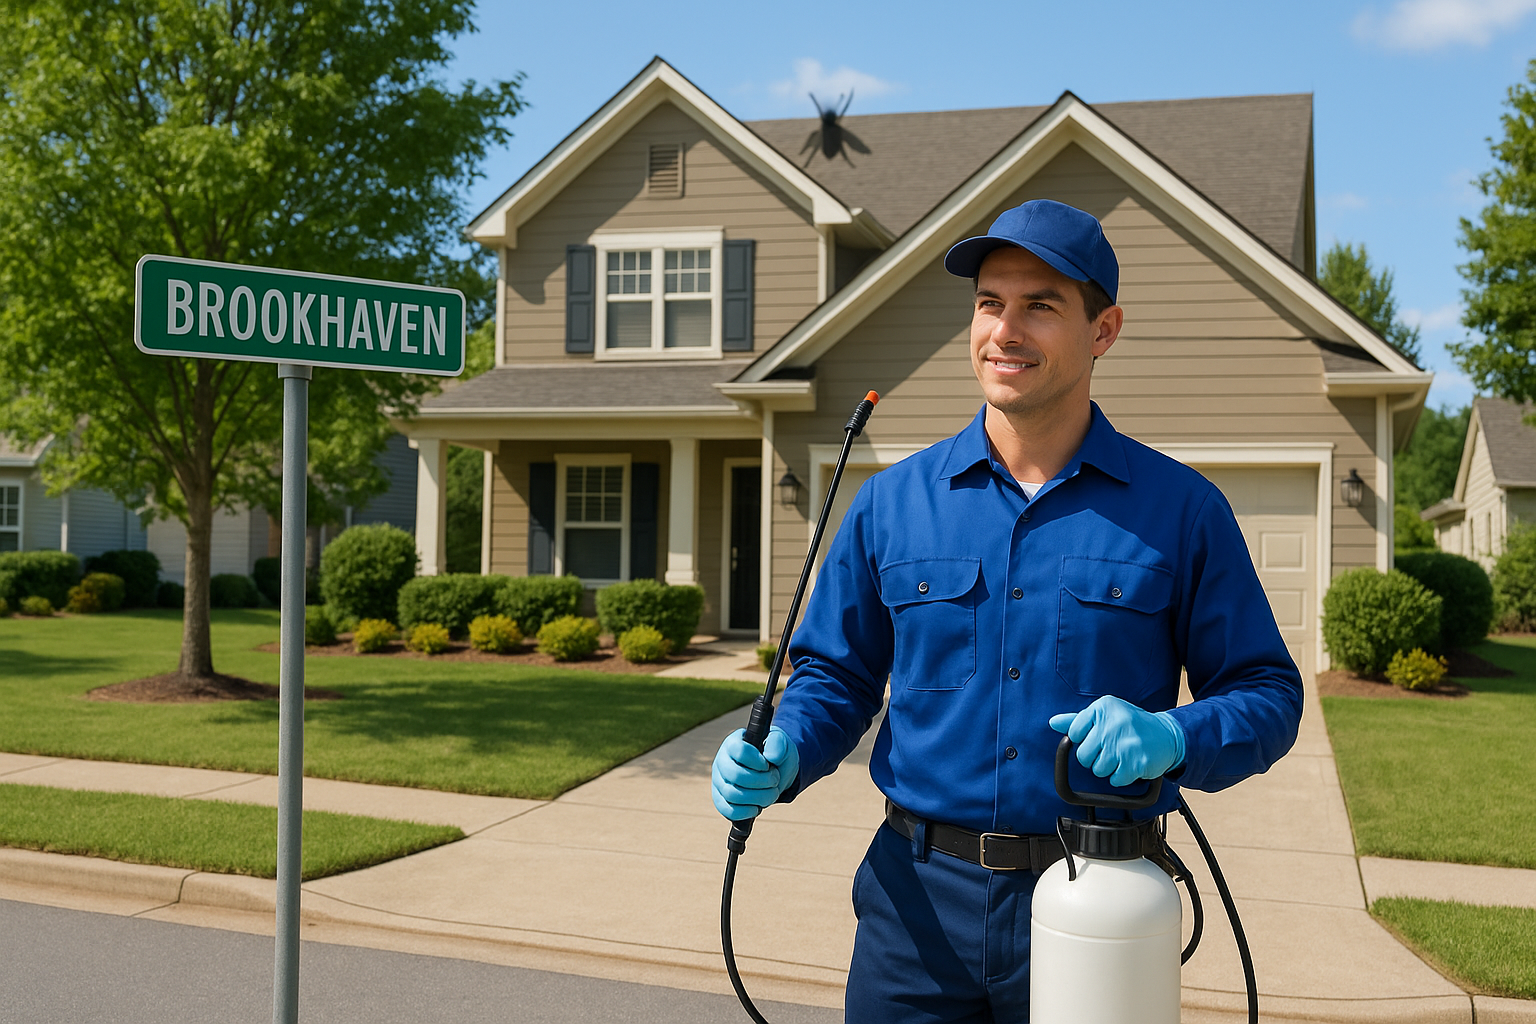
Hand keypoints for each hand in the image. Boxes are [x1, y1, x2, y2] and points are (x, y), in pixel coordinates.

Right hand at [711, 726, 799, 820]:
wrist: (773, 769)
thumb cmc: (773, 753)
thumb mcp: (780, 743)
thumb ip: (777, 744)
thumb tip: (771, 757)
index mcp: (733, 743)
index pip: (740, 751)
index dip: (758, 762)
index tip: (768, 765)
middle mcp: (721, 761)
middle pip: (735, 775)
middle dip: (761, 781)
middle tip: (774, 780)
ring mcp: (719, 781)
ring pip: (732, 794)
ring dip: (758, 798)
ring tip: (771, 793)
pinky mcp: (720, 800)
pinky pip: (728, 811)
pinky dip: (746, 812)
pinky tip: (757, 807)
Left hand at [1048, 696, 1184, 787]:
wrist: (1168, 735)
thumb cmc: (1133, 725)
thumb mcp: (1106, 715)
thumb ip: (1078, 720)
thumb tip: (1053, 722)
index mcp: (1103, 708)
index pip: (1074, 733)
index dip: (1085, 740)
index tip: (1098, 738)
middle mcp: (1113, 723)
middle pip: (1083, 756)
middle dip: (1095, 757)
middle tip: (1111, 749)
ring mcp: (1124, 744)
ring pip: (1097, 770)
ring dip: (1109, 768)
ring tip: (1122, 756)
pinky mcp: (1135, 762)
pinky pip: (1115, 780)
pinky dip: (1122, 777)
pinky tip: (1131, 764)